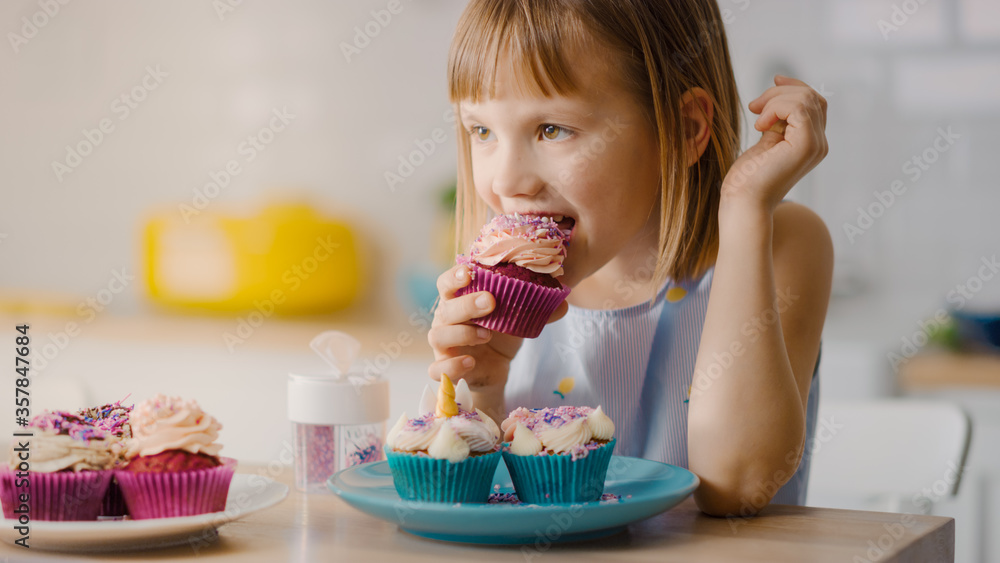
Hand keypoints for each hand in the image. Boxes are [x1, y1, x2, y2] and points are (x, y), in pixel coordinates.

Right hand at [427, 264, 567, 390]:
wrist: (495, 367)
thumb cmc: (501, 331)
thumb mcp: (519, 317)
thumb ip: (538, 308)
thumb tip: (562, 303)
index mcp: (458, 299)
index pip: (447, 283)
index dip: (454, 276)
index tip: (470, 272)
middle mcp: (445, 319)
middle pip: (445, 309)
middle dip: (467, 304)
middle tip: (491, 301)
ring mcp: (442, 345)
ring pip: (438, 336)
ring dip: (462, 334)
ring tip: (487, 335)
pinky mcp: (445, 367)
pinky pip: (437, 368)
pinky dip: (452, 365)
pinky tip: (470, 362)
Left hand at [721, 75, 827, 209]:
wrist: (743, 202)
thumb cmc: (748, 178)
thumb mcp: (767, 141)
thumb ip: (778, 122)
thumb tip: (778, 94)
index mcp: (811, 143)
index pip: (814, 103)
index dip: (795, 87)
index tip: (774, 81)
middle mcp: (819, 144)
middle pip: (811, 96)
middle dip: (780, 92)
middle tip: (754, 106)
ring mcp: (815, 145)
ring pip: (805, 99)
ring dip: (775, 100)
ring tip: (756, 118)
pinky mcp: (805, 145)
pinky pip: (798, 108)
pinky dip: (775, 108)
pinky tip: (760, 126)